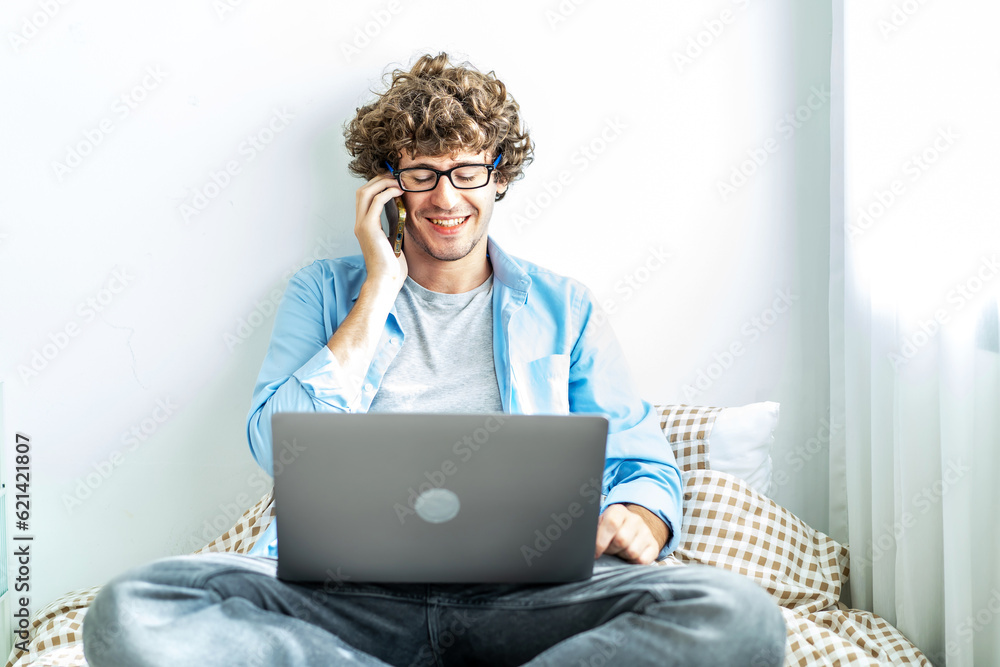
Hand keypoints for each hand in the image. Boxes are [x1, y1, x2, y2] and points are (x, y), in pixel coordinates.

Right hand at [355, 174, 406, 292]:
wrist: (386, 281)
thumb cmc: (391, 266)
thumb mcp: (394, 240)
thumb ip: (395, 225)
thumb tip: (405, 211)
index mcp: (365, 226)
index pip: (366, 197)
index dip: (378, 185)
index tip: (394, 180)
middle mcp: (360, 223)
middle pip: (363, 190)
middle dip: (379, 179)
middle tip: (396, 175)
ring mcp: (362, 225)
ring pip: (366, 192)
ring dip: (382, 182)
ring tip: (398, 180)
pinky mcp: (368, 228)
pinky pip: (376, 201)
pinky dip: (387, 192)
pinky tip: (399, 191)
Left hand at [594, 503, 669, 564]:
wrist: (631, 531)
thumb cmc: (611, 531)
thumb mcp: (600, 526)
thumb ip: (593, 532)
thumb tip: (584, 544)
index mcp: (618, 511)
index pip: (612, 523)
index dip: (601, 540)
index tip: (596, 552)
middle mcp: (635, 519)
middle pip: (622, 540)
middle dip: (611, 549)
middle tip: (608, 550)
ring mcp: (646, 532)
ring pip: (632, 552)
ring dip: (622, 556)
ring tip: (619, 552)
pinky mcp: (654, 546)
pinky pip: (642, 560)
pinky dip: (633, 563)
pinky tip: (628, 557)